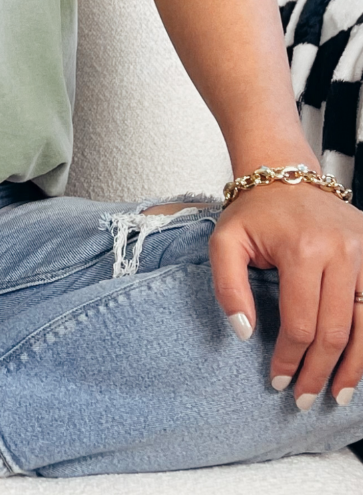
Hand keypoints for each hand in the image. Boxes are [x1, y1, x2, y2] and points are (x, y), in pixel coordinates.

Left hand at [209, 180, 362, 407]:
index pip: (300, 322)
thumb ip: (227, 286)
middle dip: (319, 371)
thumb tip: (244, 332)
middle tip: (304, 398)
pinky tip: (359, 362)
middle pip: (335, 330)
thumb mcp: (225, 241)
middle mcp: (341, 252)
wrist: (285, 175)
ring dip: (355, 366)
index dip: (290, 358)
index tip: (277, 380)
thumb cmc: (254, 212)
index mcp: (302, 250)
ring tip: (338, 394)